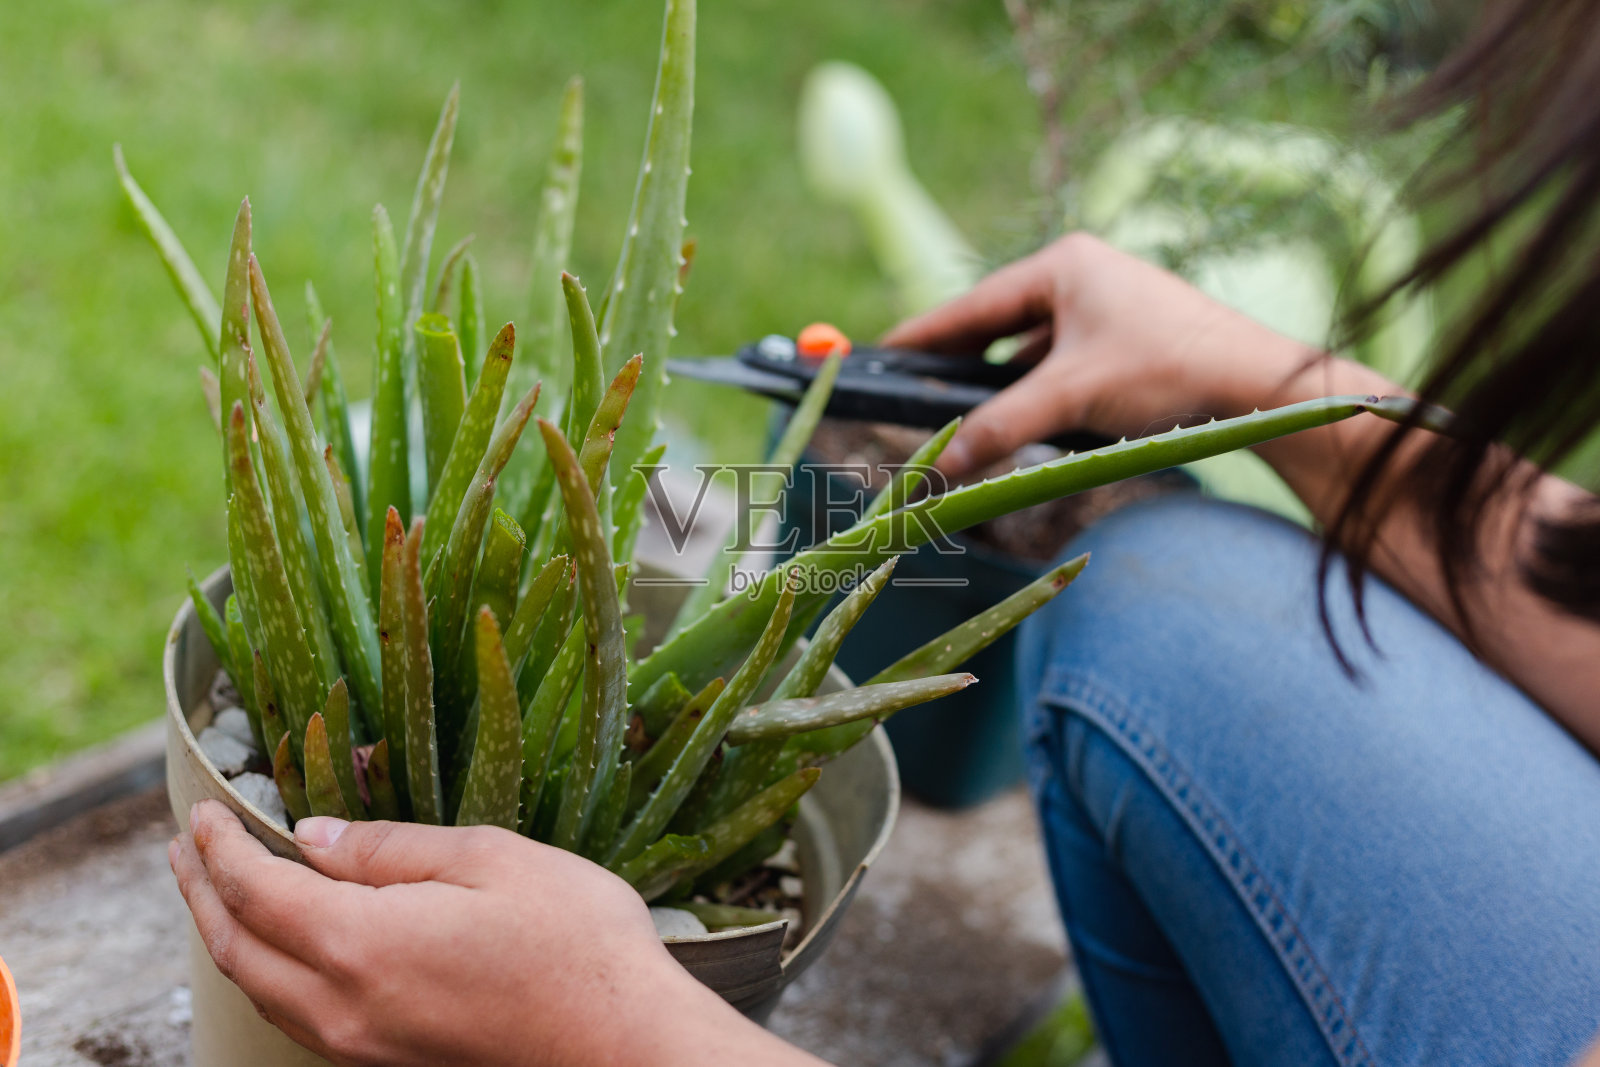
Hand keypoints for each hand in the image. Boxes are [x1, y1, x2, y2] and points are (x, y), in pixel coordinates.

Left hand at [171, 800, 814, 1066]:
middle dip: (202, 892)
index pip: (258, 891)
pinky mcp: (387, 1059)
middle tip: (185, 845)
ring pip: (259, 990)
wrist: (621, 1040)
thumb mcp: (489, 859)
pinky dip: (265, 970)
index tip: (203, 811)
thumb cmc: (573, 941)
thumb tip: (314, 840)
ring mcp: (361, 1043)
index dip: (221, 847)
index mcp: (360, 943)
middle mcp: (343, 1004)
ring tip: (216, 890)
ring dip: (227, 934)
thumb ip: (392, 849)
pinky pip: (295, 1014)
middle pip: (237, 949)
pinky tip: (281, 947)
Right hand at [883, 233, 1323, 479]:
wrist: (1259, 388)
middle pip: (997, 324)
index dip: (923, 335)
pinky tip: (1022, 421)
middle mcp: (1082, 276)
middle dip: (957, 363)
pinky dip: (1036, 391)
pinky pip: (1060, 364)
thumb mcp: (1071, 398)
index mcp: (1063, 265)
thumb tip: (942, 463)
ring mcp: (1107, 307)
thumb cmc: (1167, 371)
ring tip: (958, 413)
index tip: (880, 355)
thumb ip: (1000, 427)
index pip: (972, 305)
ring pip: (1029, 349)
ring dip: (999, 383)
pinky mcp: (1126, 340)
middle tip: (908, 391)